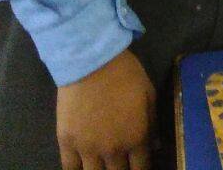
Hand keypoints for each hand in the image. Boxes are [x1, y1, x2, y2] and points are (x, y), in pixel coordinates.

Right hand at [57, 48, 154, 169]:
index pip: (141, 168)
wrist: (92, 64)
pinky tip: (83, 167)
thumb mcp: (149, 96)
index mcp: (136, 138)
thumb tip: (155, 147)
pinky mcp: (66, 144)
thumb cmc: (126, 76)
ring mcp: (87, 149)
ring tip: (104, 165)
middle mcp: (113, 150)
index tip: (140, 165)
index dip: (142, 169)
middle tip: (123, 164)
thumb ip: (152, 124)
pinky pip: (70, 169)